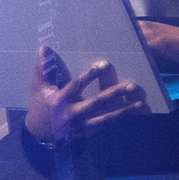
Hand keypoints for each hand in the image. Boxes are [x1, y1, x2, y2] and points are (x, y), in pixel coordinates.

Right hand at [24, 46, 146, 142]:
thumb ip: (44, 67)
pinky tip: (131, 113)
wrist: (38, 132)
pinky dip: (118, 119)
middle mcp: (72, 115)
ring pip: (104, 118)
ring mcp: (80, 126)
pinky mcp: (86, 132)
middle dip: (114, 94)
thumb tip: (45, 47)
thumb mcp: (39, 85)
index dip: (89, 76)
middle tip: (131, 86)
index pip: (76, 86)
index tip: (103, 65)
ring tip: (139, 103)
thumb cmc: (40, 103)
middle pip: (96, 103)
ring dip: (123, 111)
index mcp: (60, 101)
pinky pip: (105, 125)